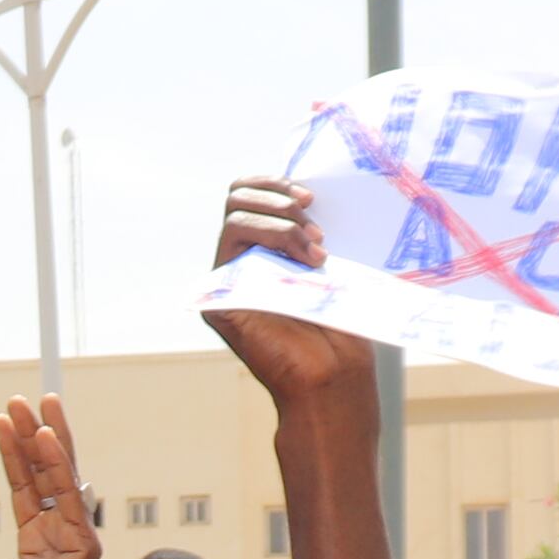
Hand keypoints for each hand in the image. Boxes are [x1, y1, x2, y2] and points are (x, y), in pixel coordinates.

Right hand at [201, 177, 379, 401]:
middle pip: (238, 195)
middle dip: (279, 198)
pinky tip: (305, 262)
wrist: (334, 375)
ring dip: (283, 222)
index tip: (312, 197)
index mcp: (261, 251)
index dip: (276, 183)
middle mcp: (237, 262)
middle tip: (315, 226)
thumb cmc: (339, 326)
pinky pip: (234, 239)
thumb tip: (309, 190)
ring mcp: (225, 279)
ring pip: (236, 213)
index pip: (250, 194)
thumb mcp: (326, 264)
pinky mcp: (219, 296)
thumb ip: (307, 231)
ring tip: (316, 251)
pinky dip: (273, 237)